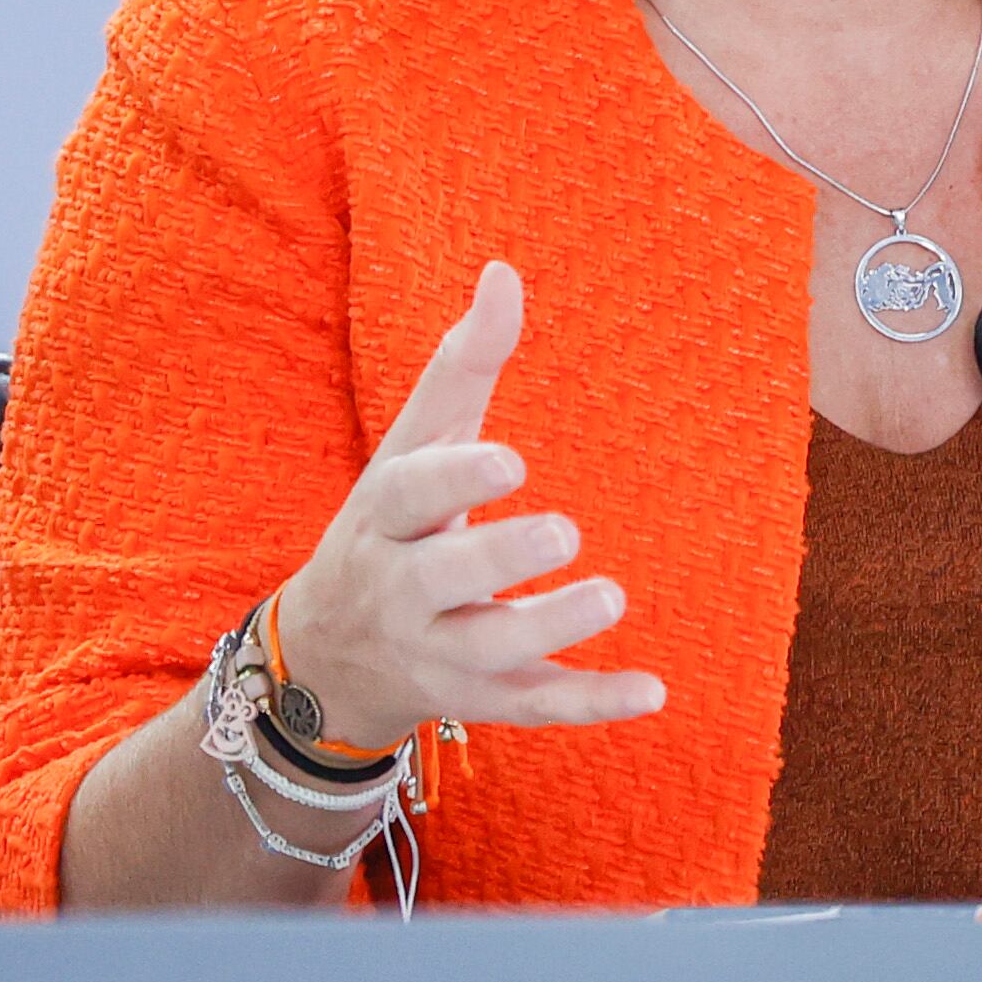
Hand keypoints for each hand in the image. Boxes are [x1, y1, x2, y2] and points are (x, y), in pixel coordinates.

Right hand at [269, 262, 666, 745]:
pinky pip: (533, 709)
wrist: (327, 657)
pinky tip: (654, 691)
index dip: (454, 479)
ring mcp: (438, 654)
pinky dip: (591, 704)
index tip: (512, 459)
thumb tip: (505, 272)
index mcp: (383, 521)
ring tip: (610, 595)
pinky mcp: (481, 700)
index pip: (407, 496)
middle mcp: (401, 593)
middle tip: (564, 533)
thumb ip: (462, 364)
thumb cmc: (390, 526)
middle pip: (441, 580)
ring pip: (489, 651)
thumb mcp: (411, 447)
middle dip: (497, 559)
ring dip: (550, 628)